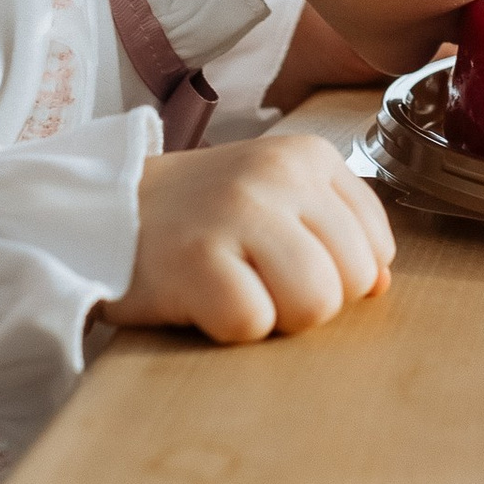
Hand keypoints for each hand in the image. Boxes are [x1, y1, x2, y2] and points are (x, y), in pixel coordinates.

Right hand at [100, 134, 394, 343]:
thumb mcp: (275, 200)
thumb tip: (384, 284)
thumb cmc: (196, 218)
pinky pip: (252, 323)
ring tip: (232, 290)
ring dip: (275, 317)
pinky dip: (228, 328)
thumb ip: (335, 231)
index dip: (338, 275)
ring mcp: (237, 212)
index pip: (377, 247)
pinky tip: (200, 300)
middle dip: (310, 300)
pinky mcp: (197, 258)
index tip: (285, 261)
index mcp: (308, 156)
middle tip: (253, 279)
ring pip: (315, 303)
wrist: (99, 213)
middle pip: (353, 281)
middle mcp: (278, 175)